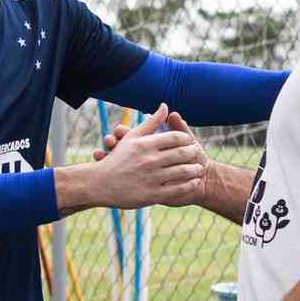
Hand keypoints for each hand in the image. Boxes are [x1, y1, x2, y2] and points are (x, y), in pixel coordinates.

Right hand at [90, 104, 204, 209]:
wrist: (100, 184)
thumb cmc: (117, 159)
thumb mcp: (132, 137)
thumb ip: (151, 122)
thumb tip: (165, 106)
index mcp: (146, 145)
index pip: (176, 138)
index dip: (186, 139)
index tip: (190, 142)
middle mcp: (149, 160)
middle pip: (182, 154)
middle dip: (194, 153)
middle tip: (198, 154)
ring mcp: (151, 178)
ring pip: (183, 172)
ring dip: (195, 170)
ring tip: (199, 169)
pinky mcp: (152, 194)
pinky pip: (177, 189)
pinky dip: (189, 185)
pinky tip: (193, 182)